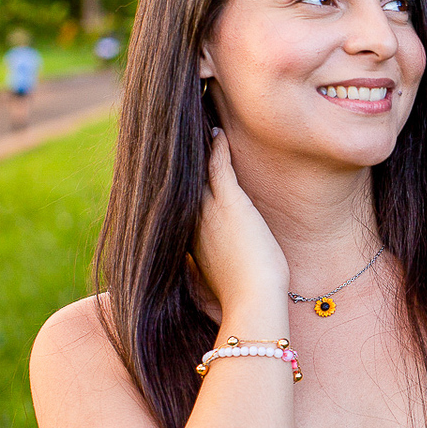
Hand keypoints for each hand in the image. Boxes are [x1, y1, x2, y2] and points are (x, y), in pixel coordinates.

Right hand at [192, 128, 289, 310]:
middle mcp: (190, 222)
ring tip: (200, 125)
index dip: (177, 188)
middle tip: (178, 138)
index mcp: (185, 240)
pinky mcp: (230, 203)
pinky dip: (217, 147)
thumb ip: (204, 275)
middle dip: (180, 162)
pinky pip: (218, 166)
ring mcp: (207, 211)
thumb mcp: (214, 285)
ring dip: (197, 148)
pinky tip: (217, 131)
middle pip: (181, 182)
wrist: (252, 302)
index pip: (178, 205)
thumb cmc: (240, 299)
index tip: (174, 173)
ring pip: (196, 170)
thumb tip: (204, 283)